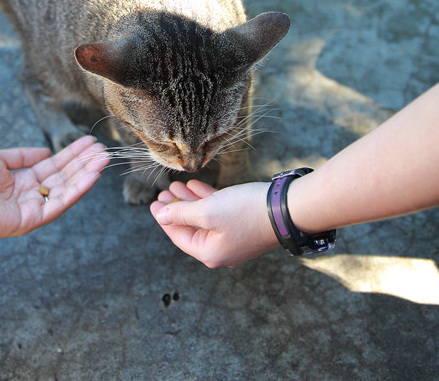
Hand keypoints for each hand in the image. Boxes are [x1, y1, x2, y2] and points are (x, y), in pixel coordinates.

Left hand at [0, 135, 108, 240]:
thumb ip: (22, 156)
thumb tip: (46, 152)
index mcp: (22, 182)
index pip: (53, 167)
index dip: (71, 155)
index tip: (89, 144)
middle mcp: (30, 196)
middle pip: (63, 178)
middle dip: (83, 164)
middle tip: (102, 150)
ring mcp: (31, 209)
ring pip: (65, 190)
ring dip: (85, 175)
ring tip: (102, 160)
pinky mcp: (30, 220)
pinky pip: (58, 204)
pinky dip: (76, 190)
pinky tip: (90, 176)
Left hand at [150, 180, 277, 267]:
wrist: (286, 207)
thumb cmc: (244, 211)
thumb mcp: (206, 211)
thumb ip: (181, 214)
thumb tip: (161, 216)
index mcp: (210, 253)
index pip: (179, 236)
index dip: (164, 218)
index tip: (153, 203)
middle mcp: (221, 250)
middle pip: (191, 227)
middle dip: (176, 208)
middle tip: (163, 192)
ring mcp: (234, 239)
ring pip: (205, 218)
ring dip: (190, 201)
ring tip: (176, 185)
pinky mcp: (244, 225)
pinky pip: (219, 214)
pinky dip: (207, 200)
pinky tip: (196, 186)